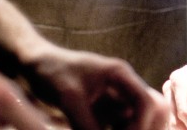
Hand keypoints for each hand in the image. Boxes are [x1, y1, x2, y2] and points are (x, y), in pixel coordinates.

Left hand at [23, 44, 168, 129]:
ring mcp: (114, 97)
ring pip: (136, 120)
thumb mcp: (68, 98)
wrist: (33, 64)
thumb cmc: (50, 72)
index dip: (141, 126)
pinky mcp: (104, 109)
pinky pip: (120, 125)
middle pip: (152, 110)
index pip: (146, 102)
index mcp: (120, 74)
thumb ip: (86, 123)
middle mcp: (123, 85)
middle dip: (146, 128)